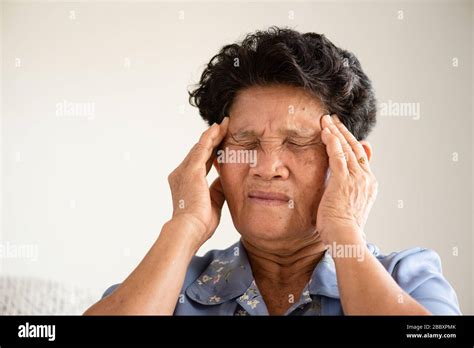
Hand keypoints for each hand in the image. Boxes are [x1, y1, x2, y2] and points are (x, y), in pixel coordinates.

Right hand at [167, 117, 228, 246]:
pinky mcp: (192, 169)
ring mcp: (185, 170)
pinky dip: (211, 136)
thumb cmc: (200, 223)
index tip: (221, 144)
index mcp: (185, 183)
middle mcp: (181, 173)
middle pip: (199, 151)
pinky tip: (219, 128)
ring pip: (201, 146)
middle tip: (224, 127)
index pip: (201, 163)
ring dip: (213, 134)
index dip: (211, 152)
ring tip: (224, 124)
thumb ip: (217, 189)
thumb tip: (223, 180)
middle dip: (212, 139)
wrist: (190, 229)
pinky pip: (203, 147)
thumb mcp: (212, 202)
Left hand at [316, 114, 377, 244]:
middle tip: (333, 119)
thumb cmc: (343, 228)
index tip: (341, 132)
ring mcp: (356, 178)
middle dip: (343, 131)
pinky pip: (338, 154)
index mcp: (369, 184)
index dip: (350, 142)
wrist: (345, 238)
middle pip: (355, 148)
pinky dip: (332, 141)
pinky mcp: (344, 180)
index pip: (361, 156)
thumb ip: (348, 190)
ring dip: (336, 131)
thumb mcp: (349, 206)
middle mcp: (366, 178)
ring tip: (326, 119)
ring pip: (346, 148)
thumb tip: (342, 185)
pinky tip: (325, 131)